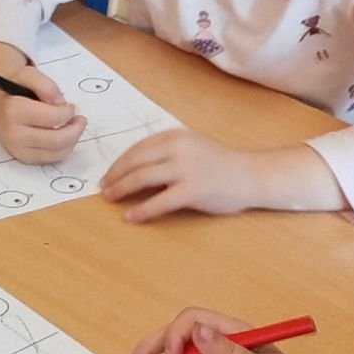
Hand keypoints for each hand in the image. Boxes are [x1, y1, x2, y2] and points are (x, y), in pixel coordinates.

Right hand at [0, 42, 84, 163]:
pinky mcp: (20, 157)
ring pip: (56, 154)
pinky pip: (49, 160)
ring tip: (73, 128)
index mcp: (13, 111)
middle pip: (57, 140)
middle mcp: (13, 134)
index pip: (53, 118)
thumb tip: (60, 104)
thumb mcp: (28, 74)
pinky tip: (63, 137)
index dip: (68, 112)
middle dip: (75, 130)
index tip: (70, 106)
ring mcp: (16, 149)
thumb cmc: (12, 86)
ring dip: (72, 142)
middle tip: (80, 120)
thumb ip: (46, 85)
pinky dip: (62, 150)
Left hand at [99, 128, 263, 221]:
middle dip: (115, 175)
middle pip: (135, 161)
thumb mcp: (191, 147)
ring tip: (109, 198)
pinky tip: (130, 217)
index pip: (138, 148)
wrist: (250, 175)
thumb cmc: (219, 163)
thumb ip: (166, 152)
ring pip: (142, 178)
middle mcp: (177, 148)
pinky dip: (141, 210)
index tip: (108, 174)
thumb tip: (132, 167)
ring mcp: (185, 169)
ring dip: (121, 189)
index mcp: (175, 136)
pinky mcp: (192, 190)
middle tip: (103, 188)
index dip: (119, 163)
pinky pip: (159, 201)